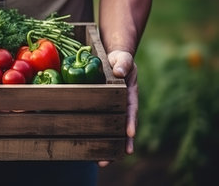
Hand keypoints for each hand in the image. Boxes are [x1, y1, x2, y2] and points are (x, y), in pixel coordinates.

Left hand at [98, 50, 137, 166]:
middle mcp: (122, 105)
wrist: (112, 59)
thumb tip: (119, 71)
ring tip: (102, 163)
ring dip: (107, 145)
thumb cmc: (118, 59)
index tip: (129, 133)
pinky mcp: (101, 109)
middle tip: (112, 158)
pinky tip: (89, 149)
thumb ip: (123, 63)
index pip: (131, 109)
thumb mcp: (123, 59)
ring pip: (111, 129)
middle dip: (119, 143)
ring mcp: (112, 109)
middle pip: (122, 127)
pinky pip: (99, 123)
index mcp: (129, 94)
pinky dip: (96, 135)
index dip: (130, 121)